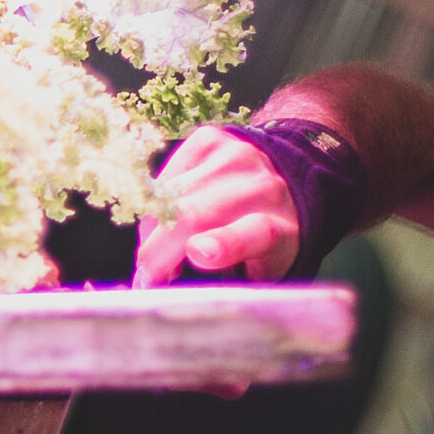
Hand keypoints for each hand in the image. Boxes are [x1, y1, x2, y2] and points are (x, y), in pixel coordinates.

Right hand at [133, 124, 301, 288]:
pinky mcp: (208, 139)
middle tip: (146, 277)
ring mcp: (233, 156)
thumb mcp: (263, 271)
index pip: (255, 234)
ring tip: (161, 251)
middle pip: (195, 215)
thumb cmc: (267, 236)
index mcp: (280, 228)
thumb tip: (176, 295)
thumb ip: (230, 285)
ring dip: (154, 231)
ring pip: (170, 197)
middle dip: (158, 250)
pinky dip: (156, 205)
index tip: (200, 253)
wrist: (286, 176)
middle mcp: (260, 187)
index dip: (226, 244)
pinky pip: (164, 177)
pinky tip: (167, 218)